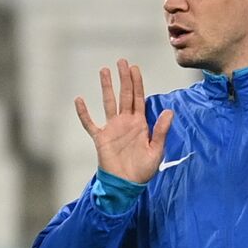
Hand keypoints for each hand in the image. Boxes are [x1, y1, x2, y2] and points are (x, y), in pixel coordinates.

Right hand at [75, 58, 174, 184]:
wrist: (126, 185)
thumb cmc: (142, 170)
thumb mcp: (157, 151)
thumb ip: (161, 131)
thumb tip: (168, 111)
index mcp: (139, 124)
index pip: (138, 98)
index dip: (137, 83)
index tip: (134, 68)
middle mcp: (125, 122)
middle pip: (124, 95)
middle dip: (124, 79)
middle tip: (122, 62)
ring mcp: (112, 129)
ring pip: (108, 103)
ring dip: (107, 87)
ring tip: (104, 71)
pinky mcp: (101, 138)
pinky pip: (90, 123)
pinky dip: (84, 113)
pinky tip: (79, 100)